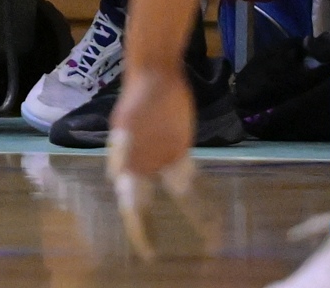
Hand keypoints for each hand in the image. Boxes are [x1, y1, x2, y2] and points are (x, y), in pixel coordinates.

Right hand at [108, 65, 198, 258]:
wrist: (157, 74)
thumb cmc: (141, 97)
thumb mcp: (129, 121)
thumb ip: (124, 147)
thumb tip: (117, 176)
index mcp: (127, 162)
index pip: (130, 202)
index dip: (138, 227)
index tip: (147, 250)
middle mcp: (143, 166)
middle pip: (148, 205)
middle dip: (154, 228)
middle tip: (157, 255)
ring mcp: (161, 160)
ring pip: (173, 196)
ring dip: (188, 215)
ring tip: (207, 239)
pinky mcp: (179, 152)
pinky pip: (188, 181)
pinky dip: (198, 197)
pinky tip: (212, 214)